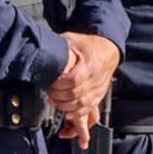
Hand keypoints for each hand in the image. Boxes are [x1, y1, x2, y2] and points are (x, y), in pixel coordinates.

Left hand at [47, 33, 119, 148]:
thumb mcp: (72, 39)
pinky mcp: (99, 96)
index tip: (50, 83)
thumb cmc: (88, 45)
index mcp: (89, 64)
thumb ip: (60, 45)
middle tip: (49, 93)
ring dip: (66, 107)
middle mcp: (96, 79)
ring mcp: (98, 89)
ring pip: (82, 105)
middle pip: (76, 94)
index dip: (60, 85)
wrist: (108, 50)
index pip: (74, 80)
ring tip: (54, 102)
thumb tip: (43, 50)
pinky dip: (77, 114)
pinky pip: (88, 109)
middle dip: (59, 97)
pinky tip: (67, 114)